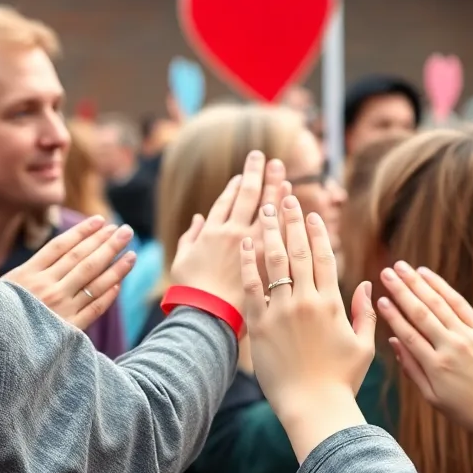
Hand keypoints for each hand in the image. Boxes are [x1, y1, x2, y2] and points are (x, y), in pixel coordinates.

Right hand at [0, 216, 135, 329]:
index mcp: (26, 275)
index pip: (61, 246)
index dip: (82, 232)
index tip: (100, 221)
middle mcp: (47, 288)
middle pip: (82, 259)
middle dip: (106, 242)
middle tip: (125, 230)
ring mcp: (61, 308)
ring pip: (93, 280)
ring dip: (115, 264)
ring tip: (130, 250)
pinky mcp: (70, 329)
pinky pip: (94, 307)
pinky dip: (108, 294)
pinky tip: (120, 282)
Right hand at [170, 151, 288, 312]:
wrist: (206, 314)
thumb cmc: (191, 292)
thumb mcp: (182, 261)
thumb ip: (190, 237)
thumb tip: (197, 219)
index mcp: (210, 232)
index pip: (225, 201)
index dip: (235, 186)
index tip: (244, 175)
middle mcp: (231, 232)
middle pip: (247, 196)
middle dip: (256, 174)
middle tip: (265, 158)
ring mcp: (250, 243)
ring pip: (265, 209)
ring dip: (274, 189)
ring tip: (282, 174)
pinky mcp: (264, 258)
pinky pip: (277, 231)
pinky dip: (284, 214)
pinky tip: (291, 202)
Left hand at [241, 194, 376, 421]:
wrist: (313, 407)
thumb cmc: (341, 381)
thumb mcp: (364, 346)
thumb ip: (365, 313)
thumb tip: (368, 285)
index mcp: (332, 304)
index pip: (324, 257)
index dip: (317, 232)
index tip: (311, 212)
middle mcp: (306, 301)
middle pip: (298, 251)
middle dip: (292, 220)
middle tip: (285, 196)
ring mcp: (281, 311)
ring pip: (274, 261)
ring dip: (270, 231)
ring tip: (265, 208)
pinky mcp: (260, 325)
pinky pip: (252, 286)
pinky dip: (249, 262)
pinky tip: (246, 241)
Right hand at [377, 263, 472, 439]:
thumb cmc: (471, 413)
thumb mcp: (435, 398)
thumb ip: (413, 369)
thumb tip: (395, 342)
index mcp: (437, 363)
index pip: (409, 330)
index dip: (393, 312)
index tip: (381, 297)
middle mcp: (455, 344)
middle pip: (424, 310)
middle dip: (404, 288)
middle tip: (390, 271)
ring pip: (451, 303)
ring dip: (431, 284)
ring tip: (415, 269)